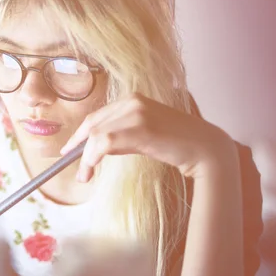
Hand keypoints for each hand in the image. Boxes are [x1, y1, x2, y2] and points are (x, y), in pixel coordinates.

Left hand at [60, 93, 238, 182]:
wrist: (205, 148)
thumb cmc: (177, 144)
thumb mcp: (145, 132)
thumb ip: (123, 132)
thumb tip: (97, 147)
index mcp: (132, 99)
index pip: (97, 116)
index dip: (80, 133)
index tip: (70, 148)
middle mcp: (132, 101)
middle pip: (93, 124)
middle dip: (77, 145)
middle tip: (70, 164)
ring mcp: (137, 113)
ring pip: (96, 135)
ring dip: (85, 158)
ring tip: (83, 176)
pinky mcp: (140, 128)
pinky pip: (104, 143)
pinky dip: (92, 158)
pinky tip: (91, 170)